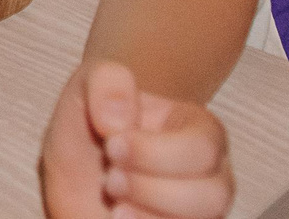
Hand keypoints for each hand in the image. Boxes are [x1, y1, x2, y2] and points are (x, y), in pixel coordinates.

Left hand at [42, 62, 232, 218]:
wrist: (74, 175)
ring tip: (114, 206)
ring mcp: (201, 212)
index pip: (202, 148)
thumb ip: (108, 84)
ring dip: (150, 217)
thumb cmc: (92, 127)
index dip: (154, 152)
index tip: (111, 145)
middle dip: (152, 189)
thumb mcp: (89, 87)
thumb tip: (120, 120)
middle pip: (213, 195)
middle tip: (111, 180)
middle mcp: (212, 175)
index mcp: (200, 130)